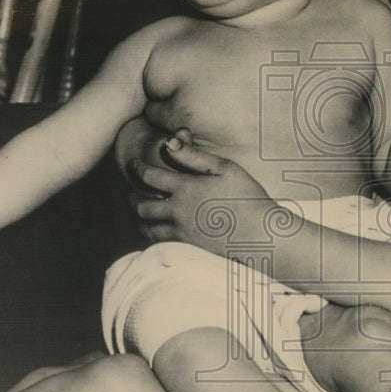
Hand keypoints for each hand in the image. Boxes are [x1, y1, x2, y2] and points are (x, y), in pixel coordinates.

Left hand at [130, 131, 276, 249]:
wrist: (261, 234)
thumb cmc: (246, 196)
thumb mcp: (224, 167)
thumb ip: (194, 155)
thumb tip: (169, 142)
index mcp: (185, 188)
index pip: (149, 176)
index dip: (136, 168)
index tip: (132, 164)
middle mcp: (177, 212)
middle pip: (141, 206)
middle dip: (132, 198)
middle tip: (130, 195)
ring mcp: (182, 233)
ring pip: (147, 228)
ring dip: (139, 220)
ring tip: (140, 215)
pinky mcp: (189, 248)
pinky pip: (160, 244)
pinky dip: (152, 237)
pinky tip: (156, 233)